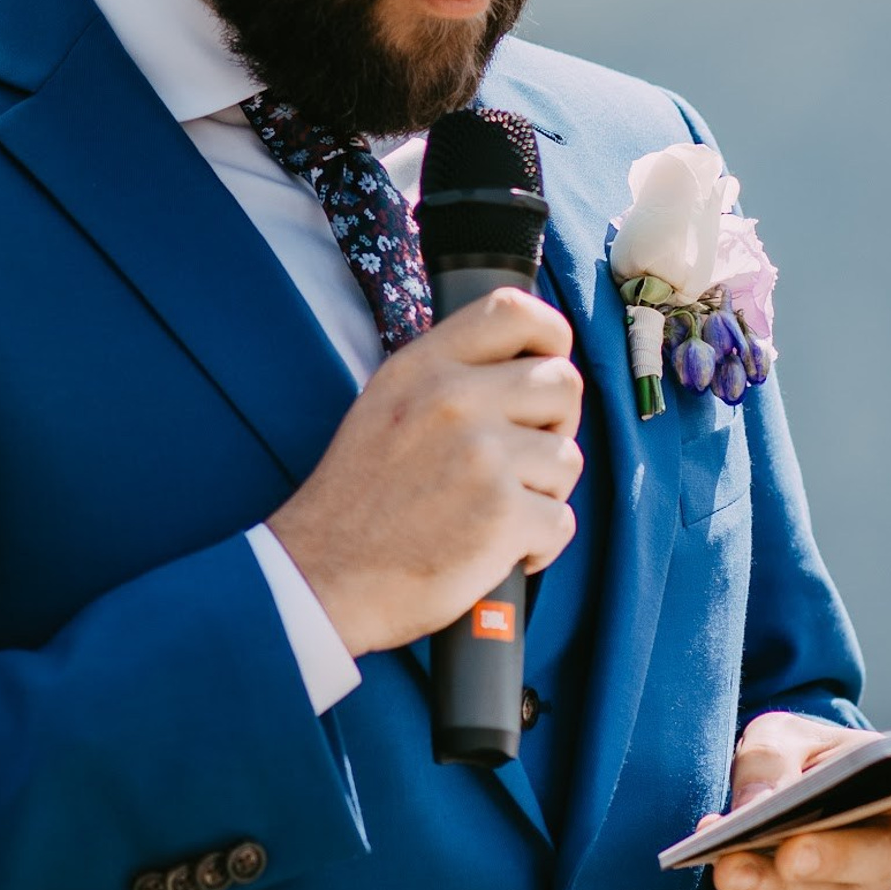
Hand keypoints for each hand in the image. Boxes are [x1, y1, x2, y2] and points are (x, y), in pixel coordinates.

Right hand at [268, 290, 583, 656]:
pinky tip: (498, 553)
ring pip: (566, 458)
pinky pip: (561, 520)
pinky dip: (539, 546)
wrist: (323, 579)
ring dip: (543, 494)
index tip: (549, 366)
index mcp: (423, 368)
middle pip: (562, 384)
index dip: (551, 335)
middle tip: (521, 463)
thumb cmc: (357, 504)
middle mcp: (454, 400)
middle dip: (556, 427)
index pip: (513, 310)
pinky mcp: (502, 514)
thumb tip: (522, 367)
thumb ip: (445, 377)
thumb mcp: (383, 408)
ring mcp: (482, 456)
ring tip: (496, 514)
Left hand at [700, 710, 890, 889]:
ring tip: (731, 868)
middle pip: (879, 858)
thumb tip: (757, 803)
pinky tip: (724, 872)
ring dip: (777, 886)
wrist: (777, 804)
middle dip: (832, 857)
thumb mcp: (779, 738)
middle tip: (791, 853)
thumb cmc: (796, 761)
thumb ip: (770, 759)